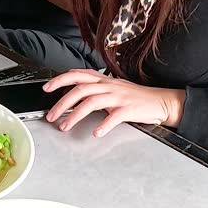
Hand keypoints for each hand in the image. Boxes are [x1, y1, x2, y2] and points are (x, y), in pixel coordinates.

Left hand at [44, 69, 185, 136]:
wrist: (160, 102)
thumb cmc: (135, 97)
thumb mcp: (112, 88)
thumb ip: (94, 89)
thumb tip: (74, 92)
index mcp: (104, 80)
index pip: (78, 75)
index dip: (61, 79)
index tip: (47, 88)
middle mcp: (109, 86)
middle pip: (81, 89)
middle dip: (62, 102)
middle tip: (51, 115)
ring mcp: (119, 97)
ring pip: (92, 101)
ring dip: (75, 115)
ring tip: (65, 126)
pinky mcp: (129, 109)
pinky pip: (115, 116)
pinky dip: (104, 125)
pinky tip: (96, 132)